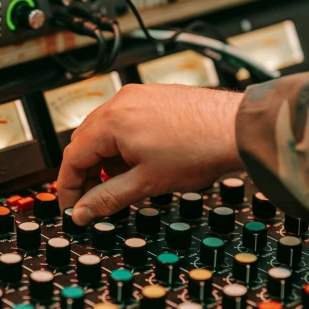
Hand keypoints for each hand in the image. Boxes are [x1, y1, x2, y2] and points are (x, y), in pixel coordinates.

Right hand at [56, 83, 243, 225]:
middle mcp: (121, 102)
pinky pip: (124, 121)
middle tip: (93, 200)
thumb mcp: (146, 183)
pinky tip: (138, 163)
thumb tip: (83, 212)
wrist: (240, 129)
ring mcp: (139, 96)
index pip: (72, 157)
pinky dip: (122, 144)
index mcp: (112, 121)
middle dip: (85, 173)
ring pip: (104, 131)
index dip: (68, 188)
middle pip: (84, 142)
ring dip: (104, 159)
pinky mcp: (154, 97)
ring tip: (121, 183)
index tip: (74, 208)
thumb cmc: (201, 149)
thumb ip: (107, 199)